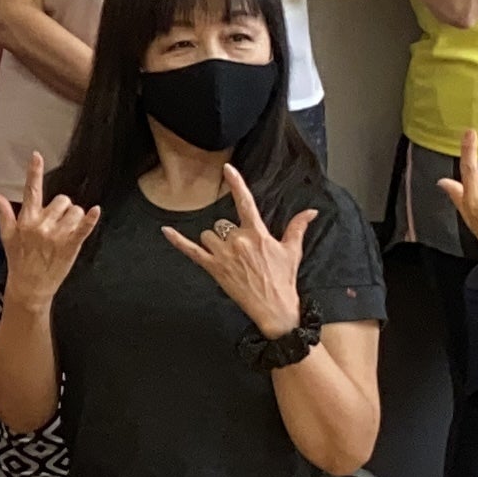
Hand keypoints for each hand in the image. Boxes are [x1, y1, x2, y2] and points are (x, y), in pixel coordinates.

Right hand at [0, 153, 101, 306]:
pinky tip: (95, 211)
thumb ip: (3, 212)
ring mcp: (57, 235)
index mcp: (26, 219)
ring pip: (75, 211)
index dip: (34, 172)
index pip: (31, 190)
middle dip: (62, 208)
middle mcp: (42, 224)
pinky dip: (91, 218)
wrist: (30, 286)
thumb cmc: (19, 260)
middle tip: (57, 223)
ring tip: (66, 232)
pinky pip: (84, 227)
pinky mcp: (71, 245)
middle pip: (62, 200)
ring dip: (74, 218)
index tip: (36, 156)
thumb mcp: (7, 235)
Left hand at [162, 163, 316, 339]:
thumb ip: (298, 227)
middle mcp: (238, 241)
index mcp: (256, 233)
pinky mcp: (213, 267)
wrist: (275, 307)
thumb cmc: (283, 279)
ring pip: (208, 235)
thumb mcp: (292, 250)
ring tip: (229, 258)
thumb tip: (311, 211)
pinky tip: (165, 230)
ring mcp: (223, 254)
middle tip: (241, 252)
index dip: (236, 183)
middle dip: (228, 234)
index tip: (227, 169)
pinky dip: (177, 241)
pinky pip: (190, 250)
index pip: (245, 202)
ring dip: (214, 242)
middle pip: (222, 224)